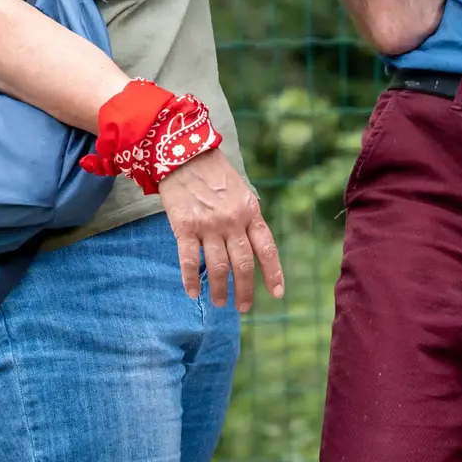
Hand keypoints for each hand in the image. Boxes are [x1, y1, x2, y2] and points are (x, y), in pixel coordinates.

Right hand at [158, 149, 284, 311]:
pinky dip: (191, 280)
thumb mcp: (241, 191)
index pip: (266, 249)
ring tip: (220, 303)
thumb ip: (247, 218)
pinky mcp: (184, 226)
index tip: (277, 293)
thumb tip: (253, 247)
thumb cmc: (215, 173)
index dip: (273, 273)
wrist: (185, 154)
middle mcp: (232, 221)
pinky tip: (193, 293)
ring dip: (220, 290)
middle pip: (243, 265)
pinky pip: (189, 261)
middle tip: (243, 308)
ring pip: (218, 267)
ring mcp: (208, 225)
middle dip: (245, 291)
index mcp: (249, 211)